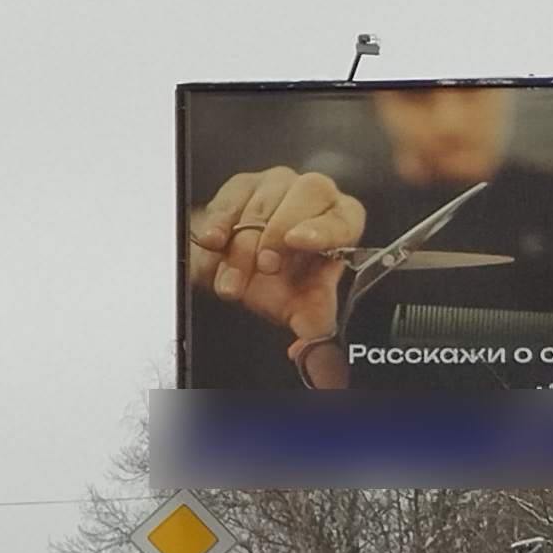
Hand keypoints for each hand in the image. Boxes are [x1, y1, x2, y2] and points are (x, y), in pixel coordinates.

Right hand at [187, 166, 364, 370]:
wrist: (246, 270)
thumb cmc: (281, 283)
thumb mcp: (302, 309)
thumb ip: (314, 333)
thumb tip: (324, 367)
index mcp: (341, 223)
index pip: (340, 219)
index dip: (320, 229)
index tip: (300, 241)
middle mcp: (314, 197)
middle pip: (301, 199)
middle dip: (275, 235)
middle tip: (263, 266)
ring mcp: (278, 186)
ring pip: (260, 205)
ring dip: (240, 247)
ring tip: (232, 281)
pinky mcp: (243, 185)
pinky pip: (229, 199)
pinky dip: (217, 223)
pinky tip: (212, 242)